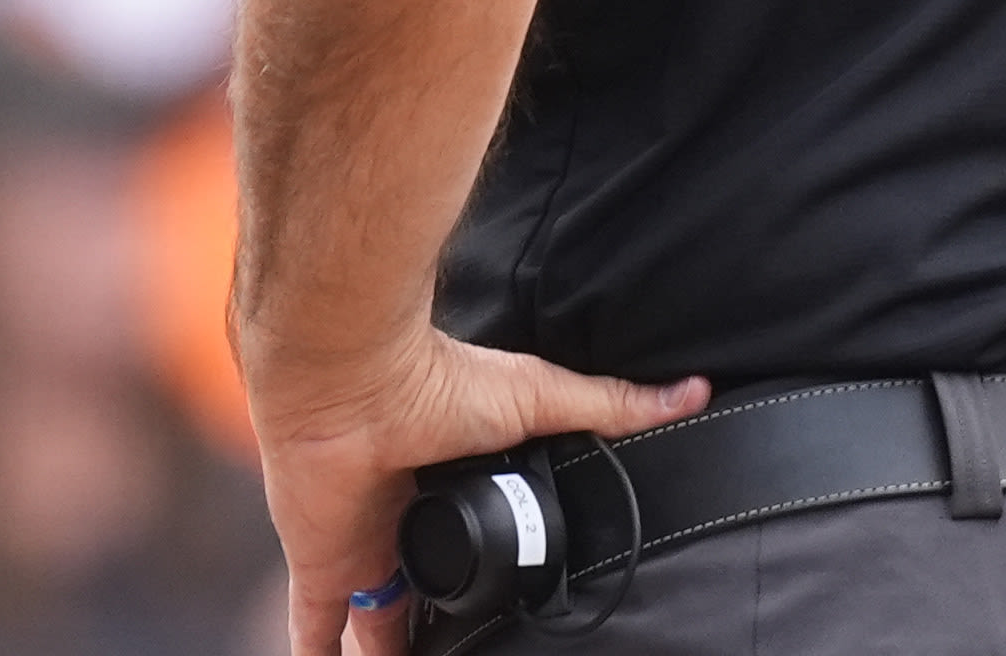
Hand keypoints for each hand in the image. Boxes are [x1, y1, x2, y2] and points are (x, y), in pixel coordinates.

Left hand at [247, 330, 707, 654]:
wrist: (353, 378)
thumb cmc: (435, 380)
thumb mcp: (539, 399)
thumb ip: (608, 405)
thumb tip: (690, 391)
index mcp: (444, 490)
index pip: (465, 547)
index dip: (478, 581)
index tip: (507, 610)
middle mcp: (401, 526)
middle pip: (420, 597)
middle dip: (433, 630)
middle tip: (462, 654)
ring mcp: (358, 552)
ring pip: (373, 628)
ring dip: (386, 652)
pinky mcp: (323, 571)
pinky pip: (315, 634)